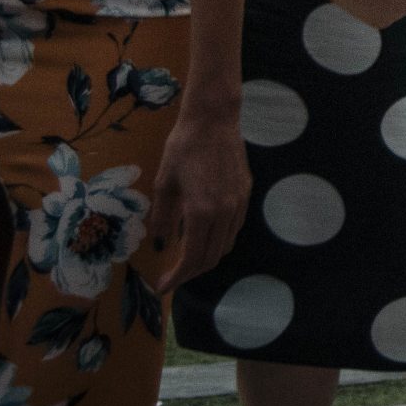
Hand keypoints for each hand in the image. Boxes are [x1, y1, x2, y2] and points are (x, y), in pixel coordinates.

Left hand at [146, 100, 249, 292]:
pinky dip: (219, 241)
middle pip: (211, 258)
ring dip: (206, 258)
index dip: (177, 277)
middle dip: (190, 273)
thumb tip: (159, 243)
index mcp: (201, 211)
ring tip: (187, 258)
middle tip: (173, 277)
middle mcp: (224, 212)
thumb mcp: (164, 182)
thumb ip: (161, 217)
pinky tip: (205, 234)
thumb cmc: (183, 147)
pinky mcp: (246, 194)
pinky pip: (234, 229)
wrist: (214, 119)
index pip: (192, 257)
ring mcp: (239, 204)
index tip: (163, 286)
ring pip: (225, 245)